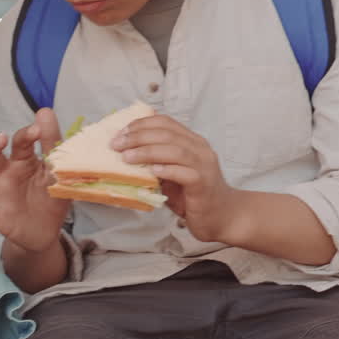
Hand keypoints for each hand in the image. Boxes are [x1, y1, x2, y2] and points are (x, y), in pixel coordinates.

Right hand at [0, 109, 68, 254]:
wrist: (48, 231)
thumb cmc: (50, 195)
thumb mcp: (56, 171)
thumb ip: (52, 143)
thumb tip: (45, 111)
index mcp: (23, 160)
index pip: (19, 143)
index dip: (25, 135)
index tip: (36, 130)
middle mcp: (5, 174)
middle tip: (1, 138)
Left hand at [113, 115, 239, 242]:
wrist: (222, 216)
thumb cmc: (193, 196)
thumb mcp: (172, 174)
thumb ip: (157, 162)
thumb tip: (125, 155)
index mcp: (192, 142)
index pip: (166, 122)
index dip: (141, 124)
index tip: (120, 133)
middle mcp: (200, 149)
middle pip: (167, 134)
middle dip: (138, 137)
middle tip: (117, 145)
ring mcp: (204, 165)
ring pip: (175, 150)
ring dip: (147, 151)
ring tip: (126, 157)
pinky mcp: (203, 183)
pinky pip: (184, 172)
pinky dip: (167, 170)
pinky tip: (151, 172)